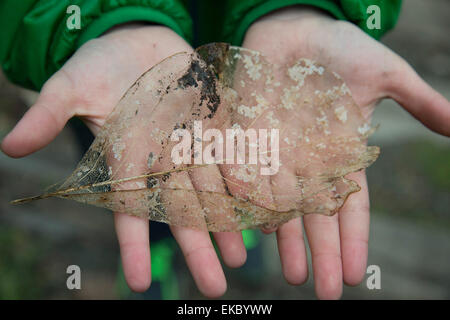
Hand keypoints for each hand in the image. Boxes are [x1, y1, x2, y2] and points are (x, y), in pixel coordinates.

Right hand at [1, 24, 245, 296]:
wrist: (139, 41)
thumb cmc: (100, 64)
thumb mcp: (71, 85)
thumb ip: (49, 114)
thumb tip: (9, 146)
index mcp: (128, 156)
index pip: (130, 208)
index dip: (134, 245)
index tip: (139, 282)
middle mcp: (163, 157)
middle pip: (182, 209)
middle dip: (197, 247)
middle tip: (213, 287)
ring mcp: (192, 142)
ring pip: (213, 189)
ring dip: (228, 223)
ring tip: (241, 257)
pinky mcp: (217, 121)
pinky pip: (235, 153)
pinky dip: (249, 178)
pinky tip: (265, 205)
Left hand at [241, 6, 449, 298]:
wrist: (297, 28)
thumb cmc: (342, 50)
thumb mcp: (386, 75)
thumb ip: (419, 102)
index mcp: (341, 156)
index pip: (351, 207)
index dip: (354, 240)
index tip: (356, 274)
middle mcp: (308, 162)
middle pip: (315, 217)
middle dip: (321, 253)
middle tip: (323, 290)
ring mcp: (277, 151)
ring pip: (280, 204)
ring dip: (285, 239)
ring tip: (290, 273)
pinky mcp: (249, 135)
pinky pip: (246, 172)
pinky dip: (248, 198)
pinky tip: (252, 226)